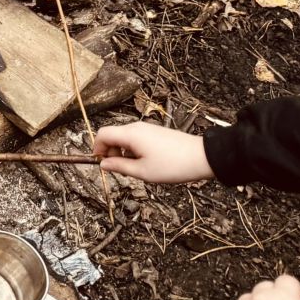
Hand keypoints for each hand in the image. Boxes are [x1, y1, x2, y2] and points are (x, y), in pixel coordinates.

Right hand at [94, 122, 213, 183]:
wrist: (203, 157)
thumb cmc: (173, 165)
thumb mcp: (143, 172)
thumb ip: (119, 167)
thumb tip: (103, 164)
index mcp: (130, 134)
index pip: (102, 134)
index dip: (97, 148)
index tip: (102, 164)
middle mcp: (136, 127)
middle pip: (113, 136)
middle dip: (111, 153)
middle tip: (121, 171)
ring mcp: (147, 129)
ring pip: (125, 138)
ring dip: (123, 153)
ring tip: (136, 169)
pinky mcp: (156, 132)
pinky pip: (136, 139)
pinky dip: (134, 150)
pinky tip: (147, 163)